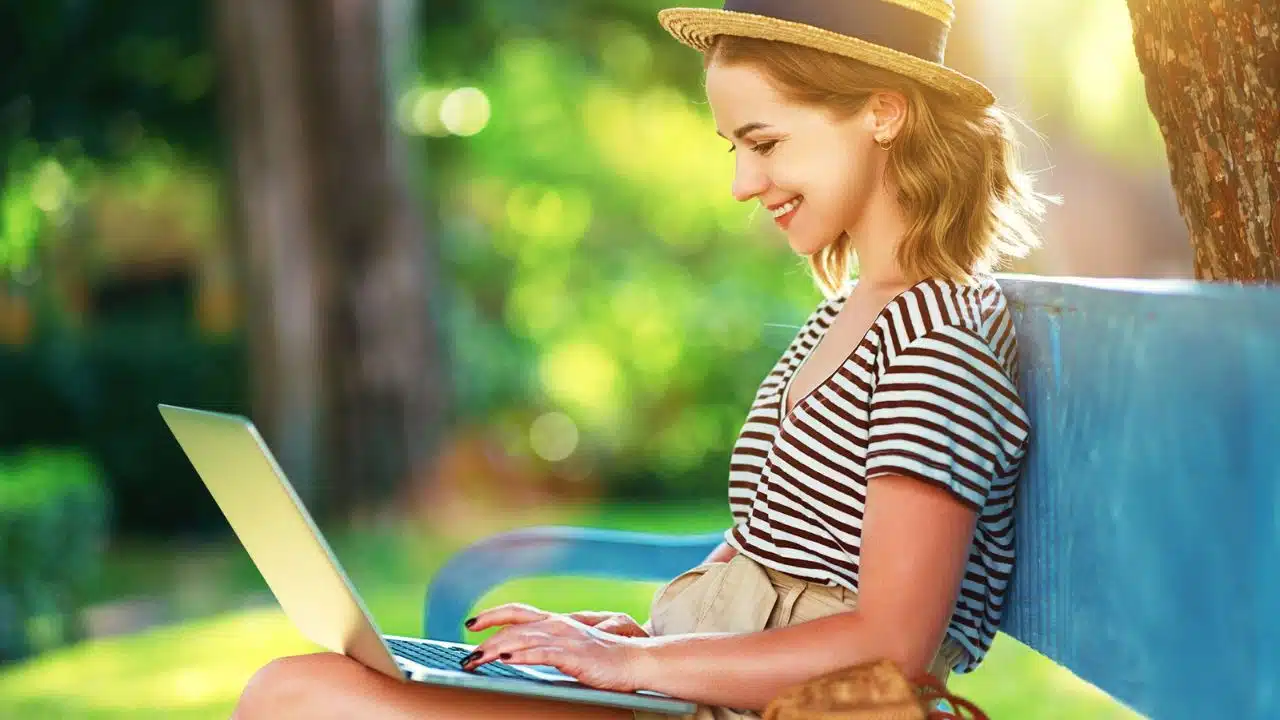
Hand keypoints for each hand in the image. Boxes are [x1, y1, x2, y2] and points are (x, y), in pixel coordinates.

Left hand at [461, 603, 648, 691]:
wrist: (636, 660)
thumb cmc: (605, 659)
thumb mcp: (571, 650)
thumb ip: (547, 648)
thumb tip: (516, 653)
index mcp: (556, 622)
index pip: (517, 612)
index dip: (492, 615)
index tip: (470, 623)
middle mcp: (557, 624)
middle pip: (513, 624)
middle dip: (485, 638)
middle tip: (465, 656)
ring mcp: (565, 638)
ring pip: (521, 638)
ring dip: (494, 649)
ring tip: (475, 660)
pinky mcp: (573, 654)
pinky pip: (541, 652)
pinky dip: (521, 654)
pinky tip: (505, 658)